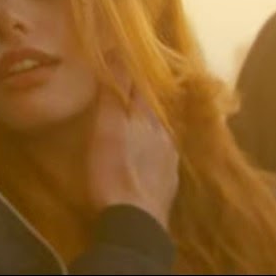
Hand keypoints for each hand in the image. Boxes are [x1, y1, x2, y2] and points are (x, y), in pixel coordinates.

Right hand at [85, 67, 179, 229]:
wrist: (136, 223)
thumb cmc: (113, 172)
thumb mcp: (107, 128)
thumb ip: (115, 94)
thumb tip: (120, 53)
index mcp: (147, 117)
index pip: (139, 84)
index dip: (129, 69)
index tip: (120, 55)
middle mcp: (164, 133)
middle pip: (152, 107)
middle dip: (140, 96)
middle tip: (127, 87)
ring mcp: (169, 159)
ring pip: (159, 131)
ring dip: (148, 123)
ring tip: (136, 120)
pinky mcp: (168, 183)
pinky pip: (162, 156)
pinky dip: (153, 149)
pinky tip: (147, 155)